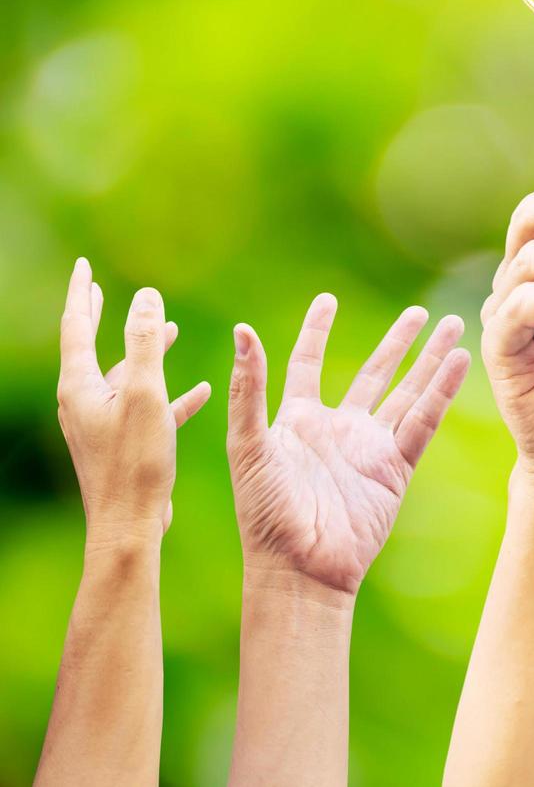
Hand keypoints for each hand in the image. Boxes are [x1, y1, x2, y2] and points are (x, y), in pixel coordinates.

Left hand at [55, 258, 211, 541]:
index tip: (83, 265)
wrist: (130, 524)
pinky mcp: (125, 443)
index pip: (75, 326)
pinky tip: (203, 391)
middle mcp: (84, 401)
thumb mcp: (145, 393)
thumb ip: (146, 343)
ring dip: (148, 352)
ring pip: (126, 376)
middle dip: (100, 317)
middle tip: (98, 289)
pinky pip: (149, 408)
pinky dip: (174, 394)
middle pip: (91, 347)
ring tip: (173, 330)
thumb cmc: (136, 461)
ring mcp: (103, 423)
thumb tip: (144, 296)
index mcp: (80, 385)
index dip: (81, 293)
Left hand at [228, 295, 469, 593]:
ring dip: (430, 361)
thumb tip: (243, 331)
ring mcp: (370, 448)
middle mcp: (338, 430)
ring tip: (453, 327)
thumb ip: (249, 389)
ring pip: (407, 392)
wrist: (301, 568)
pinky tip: (459, 363)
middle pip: (375, 373)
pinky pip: (423, 421)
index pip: (308, 363)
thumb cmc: (264, 514)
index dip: (317, 331)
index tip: (329, 299)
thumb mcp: (248, 445)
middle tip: (421, 314)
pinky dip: (442, 391)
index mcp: (297, 421)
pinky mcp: (396, 468)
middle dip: (399, 343)